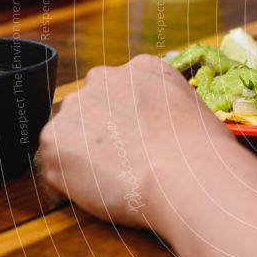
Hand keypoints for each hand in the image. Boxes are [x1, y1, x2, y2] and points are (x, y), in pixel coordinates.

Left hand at [39, 55, 234, 227]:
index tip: (142, 140)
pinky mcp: (53, 141)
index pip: (125, 91)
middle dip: (103, 132)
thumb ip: (165, 105)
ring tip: (117, 178)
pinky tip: (104, 188)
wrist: (183, 175)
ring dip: (85, 154)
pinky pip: (58, 165)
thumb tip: (160, 125)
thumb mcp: (194, 108)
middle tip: (126, 161)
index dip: (131, 120)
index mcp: (142, 68)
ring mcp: (74, 108)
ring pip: (71, 134)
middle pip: (93, 107)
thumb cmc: (202, 150)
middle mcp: (104, 78)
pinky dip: (73, 181)